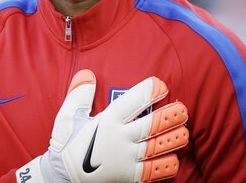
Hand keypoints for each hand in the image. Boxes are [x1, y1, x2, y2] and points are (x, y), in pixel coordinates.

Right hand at [16, 70, 188, 181]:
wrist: (62, 178)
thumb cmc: (66, 144)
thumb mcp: (67, 116)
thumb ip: (79, 94)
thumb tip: (89, 74)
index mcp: (107, 121)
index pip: (134, 101)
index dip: (150, 91)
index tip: (161, 85)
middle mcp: (120, 138)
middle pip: (154, 125)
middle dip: (172, 115)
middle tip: (182, 110)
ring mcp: (128, 159)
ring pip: (159, 146)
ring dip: (174, 138)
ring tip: (183, 131)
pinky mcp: (131, 176)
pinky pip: (156, 170)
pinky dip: (168, 163)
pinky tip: (173, 157)